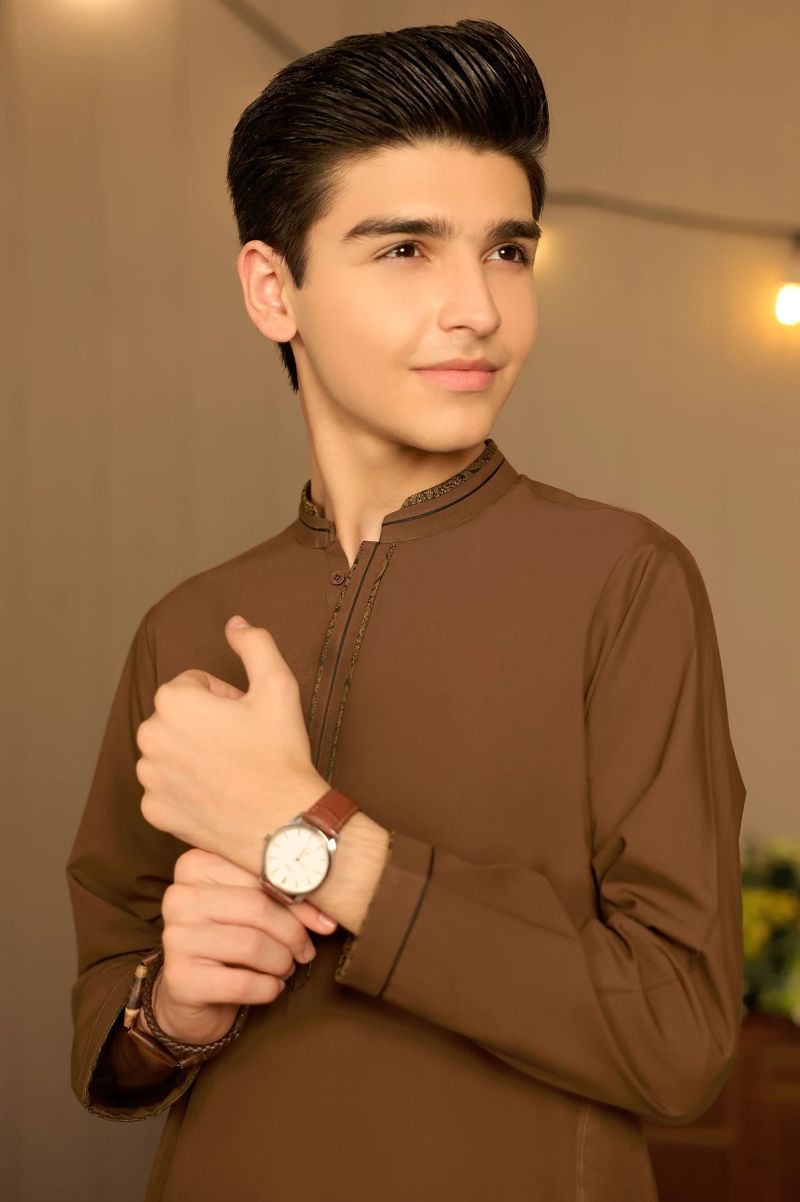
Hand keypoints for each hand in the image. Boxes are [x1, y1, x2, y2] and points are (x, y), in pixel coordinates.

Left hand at [135, 615, 330, 873]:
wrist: (284, 823)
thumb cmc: (280, 754)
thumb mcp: (278, 686)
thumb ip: (254, 644)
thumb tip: (234, 623)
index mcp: (173, 702)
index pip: (193, 684)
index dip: (224, 698)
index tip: (246, 718)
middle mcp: (151, 738)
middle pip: (177, 717)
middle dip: (204, 723)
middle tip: (241, 743)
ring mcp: (150, 779)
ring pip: (169, 751)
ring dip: (192, 754)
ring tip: (230, 768)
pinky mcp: (154, 811)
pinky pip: (165, 788)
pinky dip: (186, 788)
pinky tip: (217, 793)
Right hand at [143, 848, 336, 1045]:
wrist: (190, 993)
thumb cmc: (228, 939)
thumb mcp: (253, 910)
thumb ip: (283, 900)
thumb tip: (327, 917)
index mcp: (196, 865)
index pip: (260, 873)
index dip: (299, 898)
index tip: (323, 920)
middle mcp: (179, 896)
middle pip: (258, 908)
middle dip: (292, 934)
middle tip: (304, 951)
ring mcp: (175, 937)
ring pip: (252, 945)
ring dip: (281, 962)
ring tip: (285, 968)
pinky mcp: (179, 978)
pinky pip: (242, 983)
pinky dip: (268, 989)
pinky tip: (271, 987)